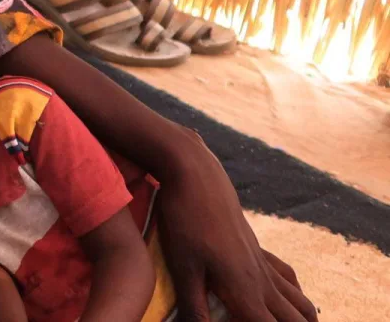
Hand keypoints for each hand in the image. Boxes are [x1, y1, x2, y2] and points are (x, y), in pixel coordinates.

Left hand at [156, 130, 316, 321]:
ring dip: (300, 319)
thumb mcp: (182, 268)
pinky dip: (296, 296)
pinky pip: (289, 278)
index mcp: (246, 292)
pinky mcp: (258, 248)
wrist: (196, 175)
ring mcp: (264, 264)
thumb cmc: (185, 220)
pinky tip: (287, 299)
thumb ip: (193, 306)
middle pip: (296, 321)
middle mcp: (263, 282)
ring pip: (301, 302)